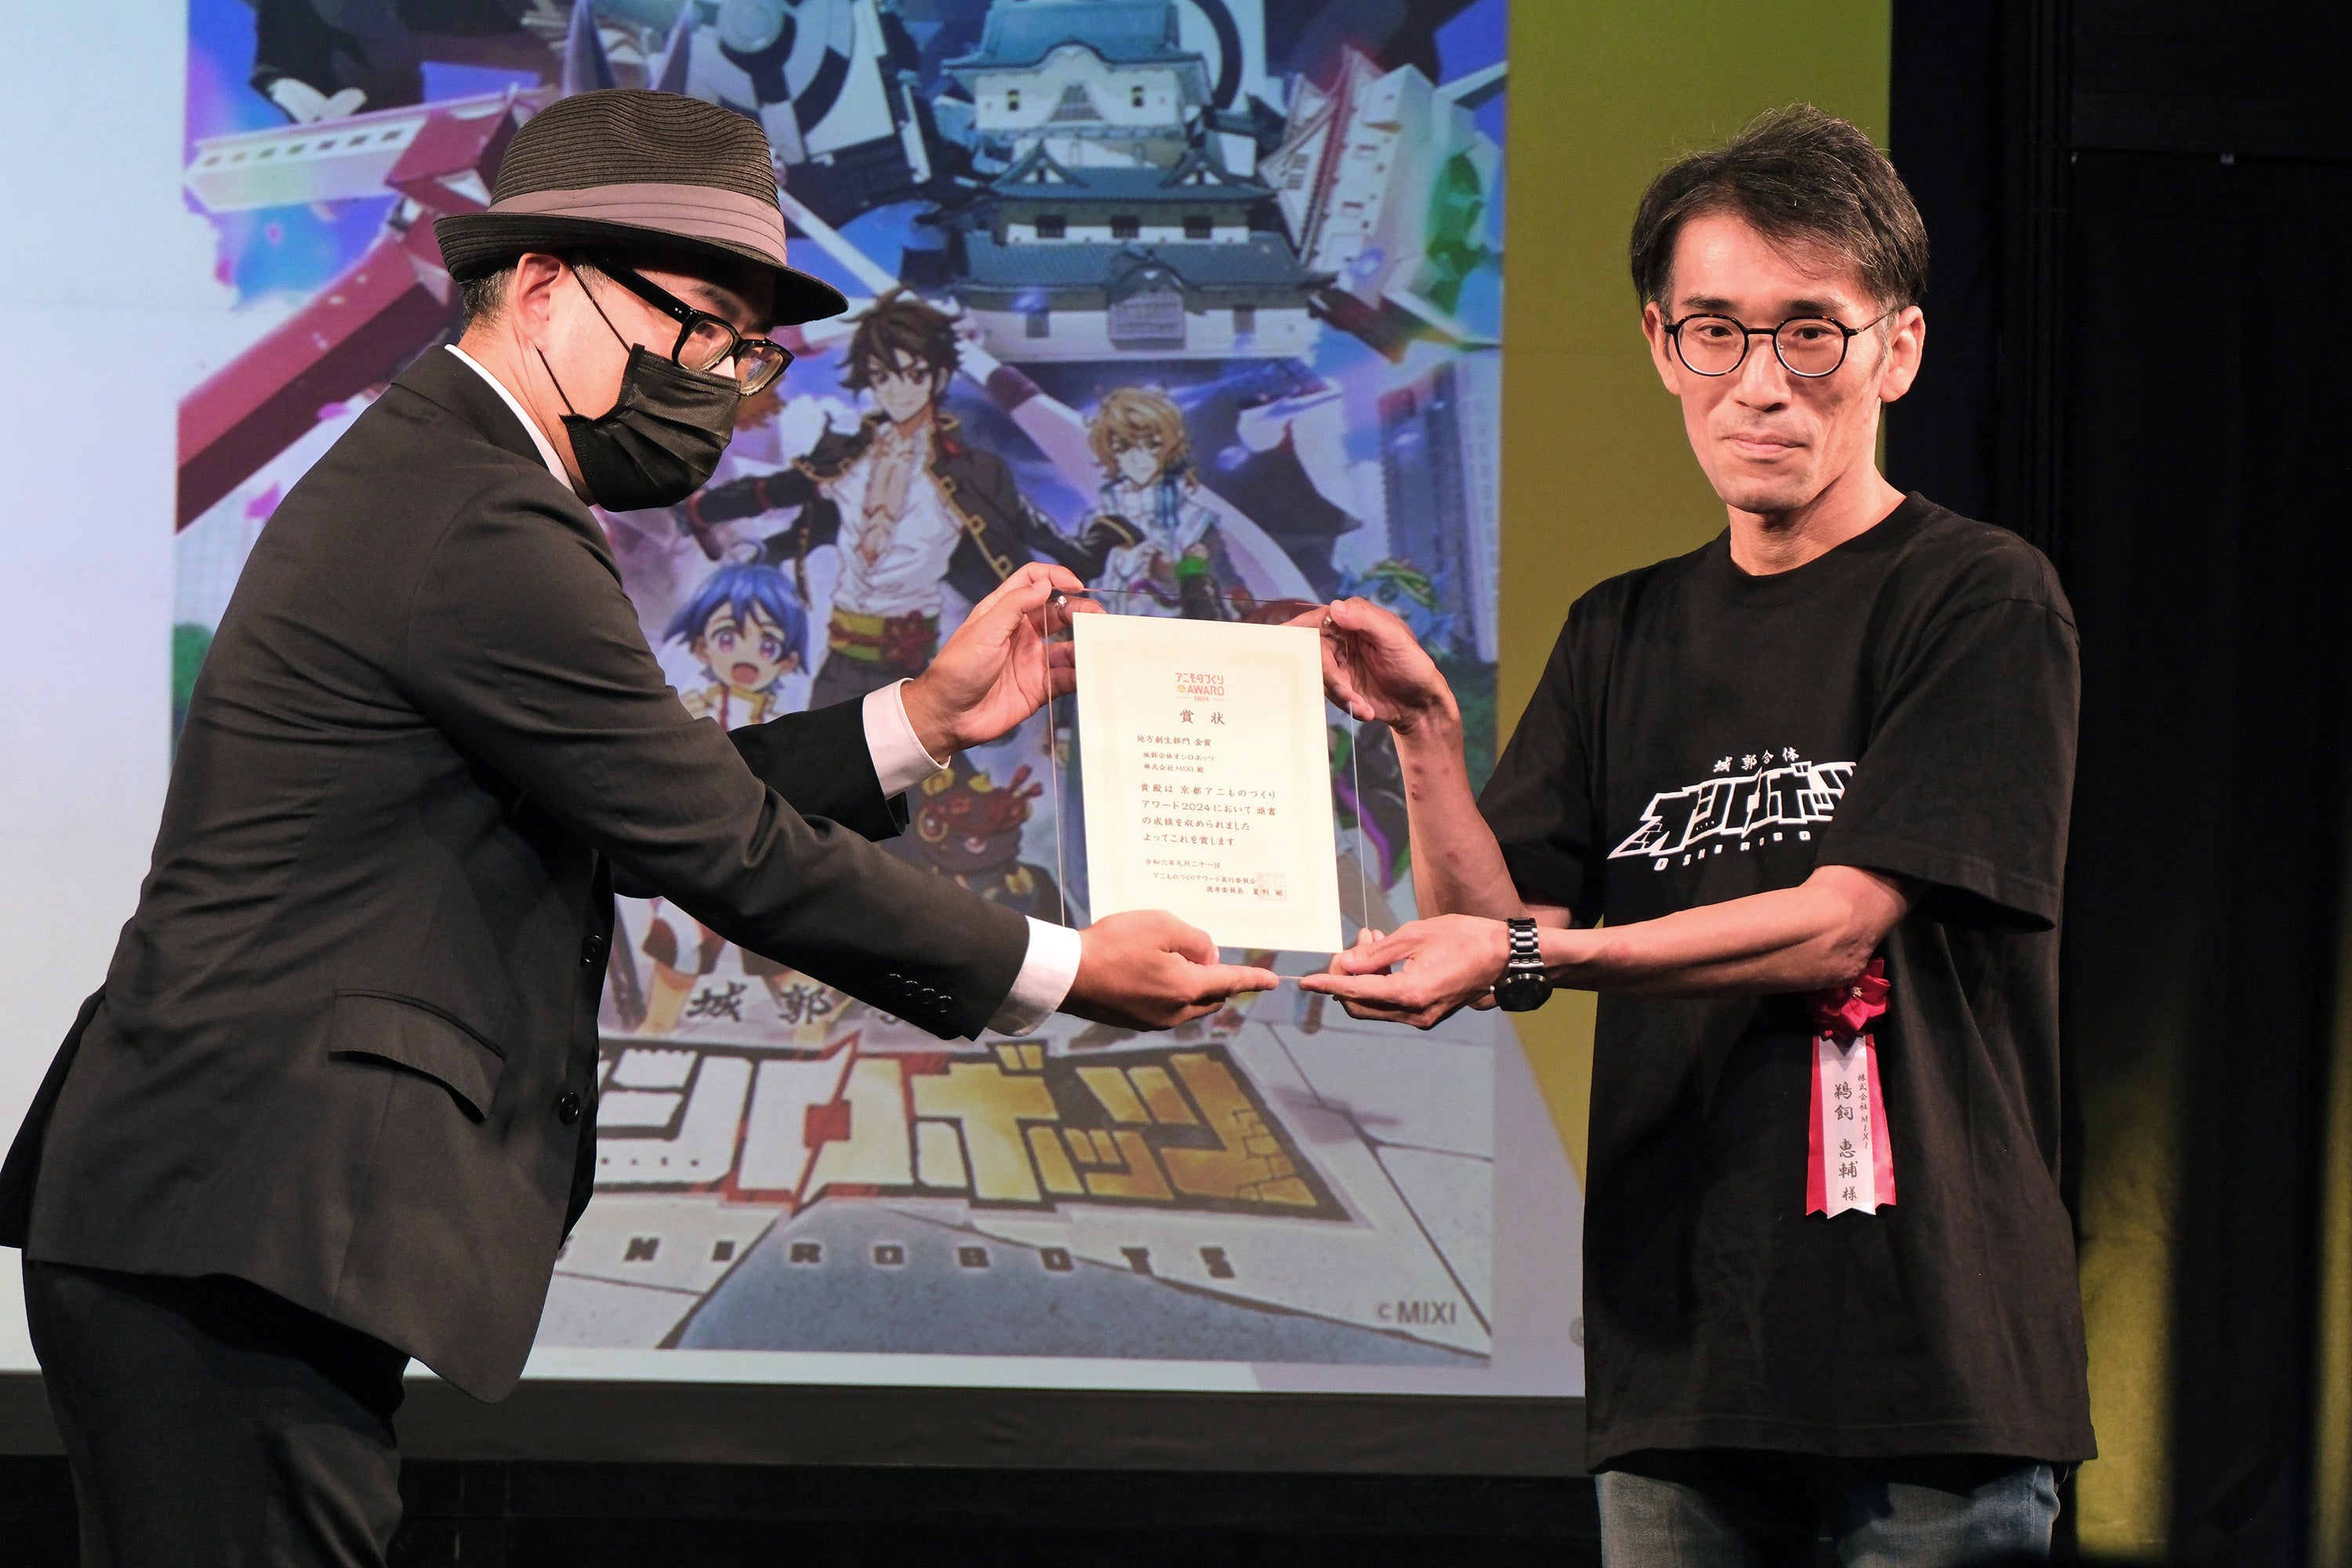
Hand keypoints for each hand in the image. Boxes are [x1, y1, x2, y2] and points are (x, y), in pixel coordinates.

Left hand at [901, 563, 1096, 754]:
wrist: (948, 715)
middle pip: (1059, 613)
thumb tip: (1046, 584)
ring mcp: (1032, 660)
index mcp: (1004, 612)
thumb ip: (1015, 605)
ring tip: (1099, 645)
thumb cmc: (958, 668)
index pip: (1033, 582)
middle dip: (1080, 611)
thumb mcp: (985, 630)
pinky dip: (1081, 674)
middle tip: (1099, 617)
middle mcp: (1022, 633)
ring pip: (1068, 646)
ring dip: (1084, 644)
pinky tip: (1089, 671)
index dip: (1055, 577)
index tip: (1076, 584)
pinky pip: (1066, 678)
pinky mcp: (1040, 688)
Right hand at [1063, 911, 1281, 1031]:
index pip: (1230, 982)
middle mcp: (1175, 1012)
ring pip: (1189, 1004)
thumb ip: (1194, 940)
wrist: (1067, 974)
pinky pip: (1167, 1008)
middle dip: (1215, 978)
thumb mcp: (1161, 925)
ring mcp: (1154, 1021)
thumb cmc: (1113, 944)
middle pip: (1211, 996)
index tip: (1273, 980)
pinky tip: (1149, 972)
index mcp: (1185, 988)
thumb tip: (1208, 956)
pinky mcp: (1136, 1022)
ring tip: (1170, 959)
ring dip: (1192, 985)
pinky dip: (1170, 991)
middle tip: (1199, 954)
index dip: (1253, 978)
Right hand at [1285, 598, 1457, 736]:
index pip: (1316, 620)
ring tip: (1364, 707)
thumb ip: (1365, 620)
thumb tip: (1334, 608)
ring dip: (1340, 695)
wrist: (1421, 704)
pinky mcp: (1339, 686)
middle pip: (1313, 653)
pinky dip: (1347, 705)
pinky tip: (1366, 711)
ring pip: (1319, 677)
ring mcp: (1337, 664)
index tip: (1281, 642)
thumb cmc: (1413, 664)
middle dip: (1328, 676)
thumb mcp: (1394, 638)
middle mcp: (1339, 640)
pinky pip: (1329, 695)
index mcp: (1351, 620)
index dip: (1297, 630)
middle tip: (1347, 692)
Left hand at [1296, 915, 1511, 1028]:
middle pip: (1359, 1005)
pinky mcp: (1428, 1014)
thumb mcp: (1415, 935)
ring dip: (1363, 978)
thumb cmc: (1464, 938)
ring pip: (1374, 1006)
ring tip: (1372, 940)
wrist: (1503, 956)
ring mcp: (1422, 1017)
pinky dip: (1380, 984)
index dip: (1328, 984)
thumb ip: (1376, 952)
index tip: (1305, 981)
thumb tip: (1345, 964)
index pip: (1355, 991)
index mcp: (1410, 992)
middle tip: (1353, 944)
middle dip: (1346, 977)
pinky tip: (1386, 957)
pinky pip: (1392, 1005)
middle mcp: (1414, 1013)